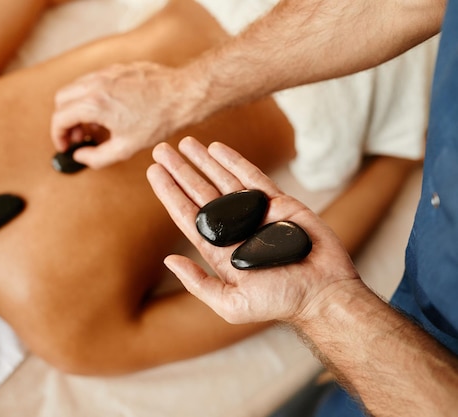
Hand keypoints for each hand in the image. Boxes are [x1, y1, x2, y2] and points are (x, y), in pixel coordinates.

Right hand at [51, 62, 196, 168]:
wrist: (181, 95)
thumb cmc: (158, 120)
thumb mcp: (125, 149)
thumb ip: (96, 157)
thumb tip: (80, 156)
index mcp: (94, 104)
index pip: (59, 118)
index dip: (58, 136)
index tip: (66, 146)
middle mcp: (95, 84)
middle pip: (61, 100)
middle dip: (64, 120)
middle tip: (77, 137)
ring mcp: (105, 73)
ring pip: (75, 87)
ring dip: (76, 107)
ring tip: (93, 126)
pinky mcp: (116, 68)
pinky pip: (92, 80)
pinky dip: (89, 96)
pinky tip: (106, 112)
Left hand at [146, 137, 360, 324]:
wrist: (324, 293)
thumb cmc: (280, 302)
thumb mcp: (232, 304)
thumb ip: (199, 283)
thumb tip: (168, 260)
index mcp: (218, 250)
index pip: (187, 215)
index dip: (170, 193)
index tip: (154, 172)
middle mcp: (234, 228)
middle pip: (200, 192)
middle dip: (180, 171)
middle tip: (160, 150)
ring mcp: (255, 213)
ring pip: (222, 180)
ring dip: (202, 161)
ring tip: (183, 143)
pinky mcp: (279, 203)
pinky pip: (252, 176)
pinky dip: (234, 161)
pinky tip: (215, 149)